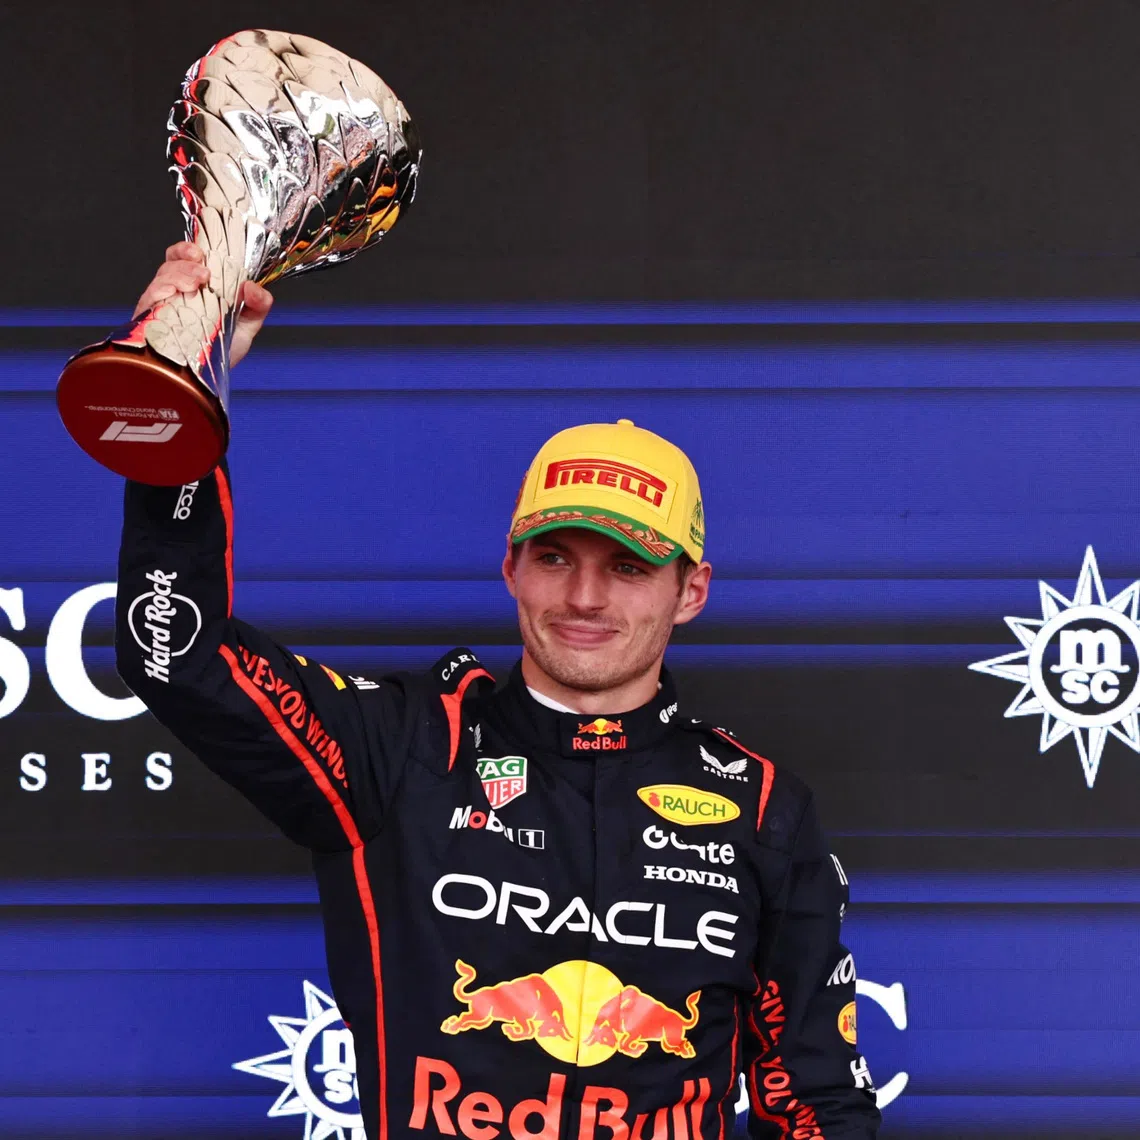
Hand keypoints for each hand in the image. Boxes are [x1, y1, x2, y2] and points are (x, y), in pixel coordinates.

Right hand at [132, 242, 273, 368]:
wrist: (204, 380)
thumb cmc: (220, 350)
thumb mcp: (246, 326)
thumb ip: (258, 306)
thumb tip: (255, 288)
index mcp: (198, 287)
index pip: (187, 257)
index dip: (189, 249)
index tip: (200, 251)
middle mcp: (177, 291)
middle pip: (171, 261)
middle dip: (184, 259)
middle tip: (202, 272)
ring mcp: (162, 303)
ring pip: (162, 277)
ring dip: (177, 275)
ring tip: (194, 284)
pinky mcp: (148, 318)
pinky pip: (149, 298)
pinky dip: (160, 290)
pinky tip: (172, 293)